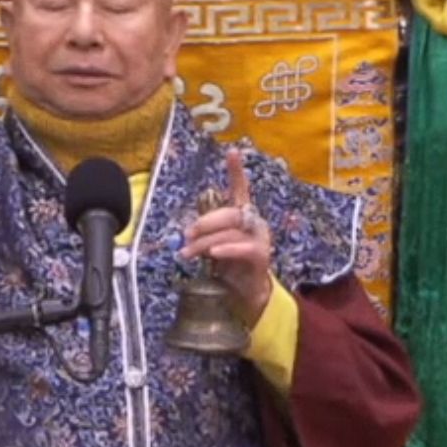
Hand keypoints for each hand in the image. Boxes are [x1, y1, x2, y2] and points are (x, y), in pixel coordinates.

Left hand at [179, 150, 273, 325]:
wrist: (245, 295)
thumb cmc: (229, 267)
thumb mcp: (212, 246)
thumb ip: (203, 236)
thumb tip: (185, 234)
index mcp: (242, 216)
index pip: (240, 189)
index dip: (236, 171)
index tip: (232, 152)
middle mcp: (254, 223)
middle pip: (230, 213)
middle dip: (205, 222)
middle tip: (187, 234)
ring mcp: (260, 239)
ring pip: (231, 232)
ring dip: (206, 242)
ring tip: (189, 253)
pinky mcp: (261, 257)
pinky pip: (244, 249)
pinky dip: (227, 250)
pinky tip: (214, 254)